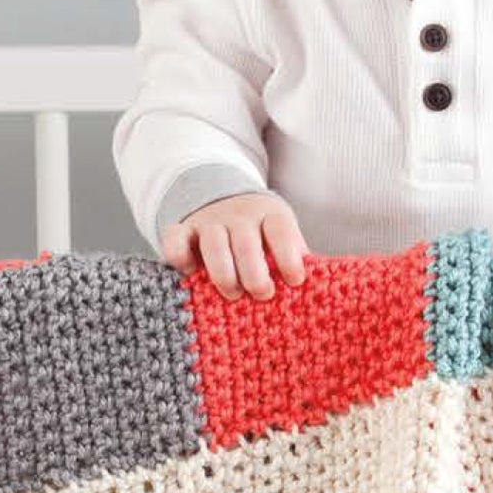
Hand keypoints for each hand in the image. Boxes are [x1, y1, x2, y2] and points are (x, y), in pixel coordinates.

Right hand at [161, 191, 309, 299]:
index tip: (294, 281)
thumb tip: (318, 288)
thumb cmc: (262, 233)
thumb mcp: (283, 236)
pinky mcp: (183, 228)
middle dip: (254, 274)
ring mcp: (209, 220)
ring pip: (213, 244)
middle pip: (246, 242)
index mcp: (270, 214)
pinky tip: (190, 275)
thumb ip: (295, 256)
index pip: (280, 231)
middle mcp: (239, 214)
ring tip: (233, 294)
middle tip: (262, 295)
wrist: (223, 198)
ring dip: (224, 274)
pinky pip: (174, 239)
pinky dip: (179, 258)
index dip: (288, 256)